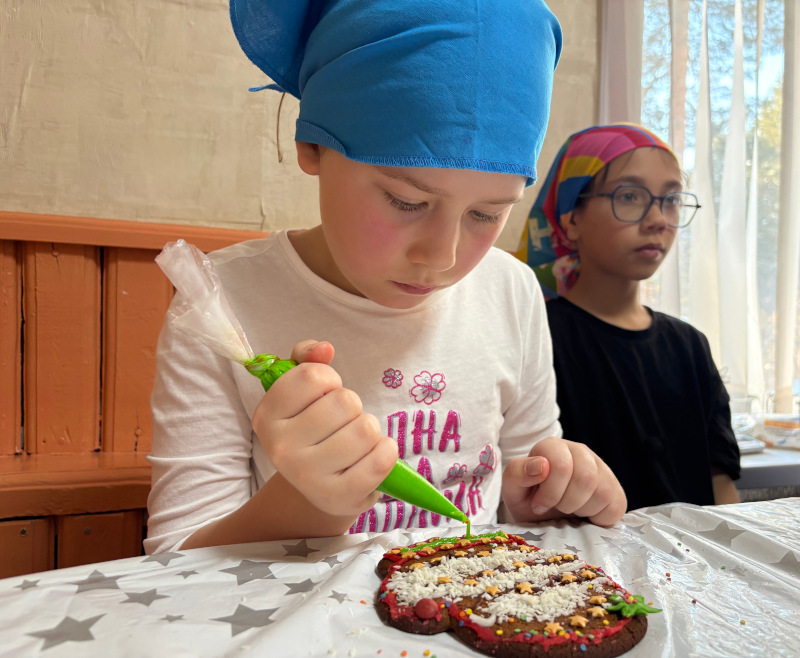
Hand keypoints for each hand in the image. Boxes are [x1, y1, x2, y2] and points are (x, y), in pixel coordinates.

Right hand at [251, 340, 397, 516]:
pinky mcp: (339, 497)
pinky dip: (387, 451)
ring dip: (370, 429)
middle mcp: (280, 448)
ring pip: (366, 428)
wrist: (320, 487)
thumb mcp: (302, 391)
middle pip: (344, 402)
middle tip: (342, 423)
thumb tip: (324, 348)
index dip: (330, 378)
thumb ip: (307, 358)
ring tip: (356, 441)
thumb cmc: (314, 428)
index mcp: (267, 416)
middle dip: (353, 407)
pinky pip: (382, 458)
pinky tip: (373, 456)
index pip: (311, 375)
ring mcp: (308, 476)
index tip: (326, 393)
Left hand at [501, 436, 625, 526]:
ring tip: (568, 510)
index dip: (550, 493)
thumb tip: (542, 465)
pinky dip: (598, 519)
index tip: (538, 505)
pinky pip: (615, 507)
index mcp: (553, 447)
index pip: (562, 466)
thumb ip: (518, 472)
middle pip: (586, 478)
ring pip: (603, 492)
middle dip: (566, 502)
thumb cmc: (526, 499)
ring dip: (581, 510)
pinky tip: (584, 515)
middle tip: (554, 508)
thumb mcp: (512, 488)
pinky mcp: (615, 490)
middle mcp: (580, 452)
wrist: (542, 518)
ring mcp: (601, 469)